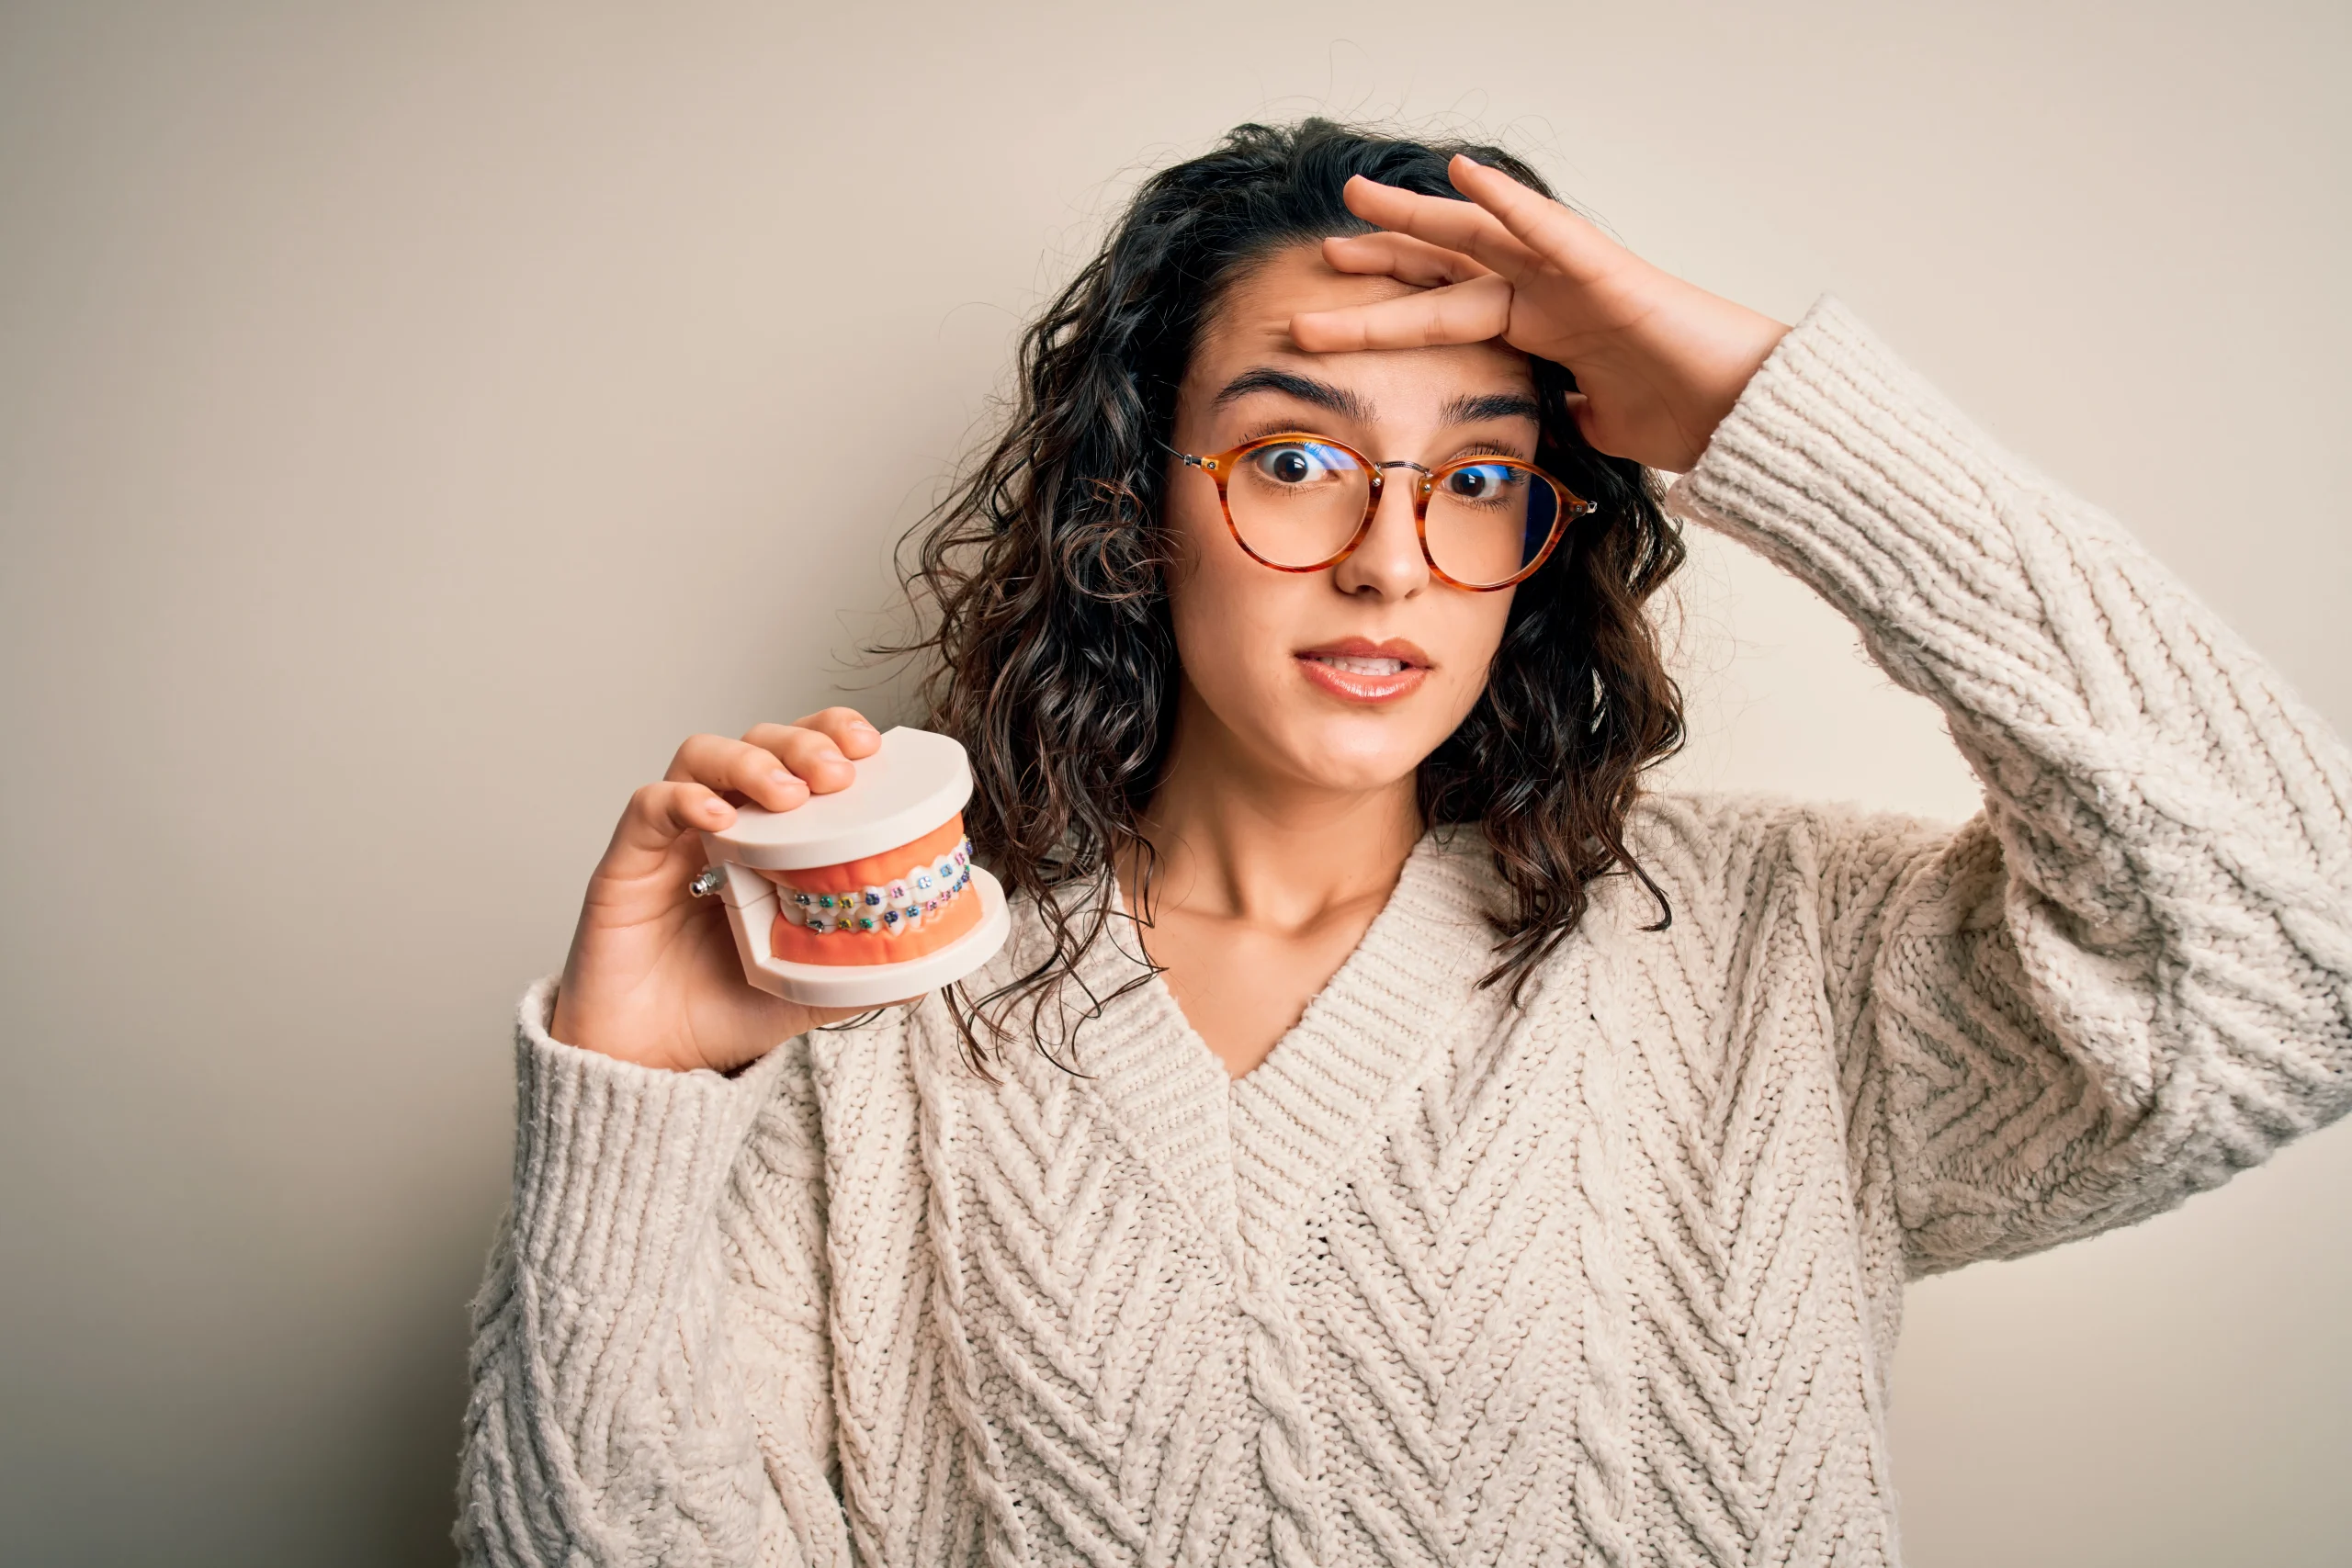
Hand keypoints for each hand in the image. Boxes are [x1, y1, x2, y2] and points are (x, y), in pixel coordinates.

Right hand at [550, 707, 890, 1073]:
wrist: (654, 1062)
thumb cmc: (725, 1011)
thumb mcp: (814, 987)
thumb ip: (864, 966)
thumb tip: (933, 955)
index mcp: (771, 838)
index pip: (801, 757)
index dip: (832, 734)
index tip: (870, 745)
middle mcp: (722, 823)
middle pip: (758, 741)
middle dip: (802, 743)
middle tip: (839, 774)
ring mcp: (673, 838)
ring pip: (702, 756)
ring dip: (751, 761)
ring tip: (789, 794)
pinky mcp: (627, 862)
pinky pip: (649, 806)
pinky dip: (684, 799)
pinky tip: (719, 816)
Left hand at [1290, 156, 1789, 473]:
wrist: (1744, 418)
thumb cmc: (1686, 416)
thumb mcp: (1597, 429)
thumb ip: (1563, 417)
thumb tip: (1546, 426)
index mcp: (1540, 331)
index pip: (1446, 314)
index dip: (1389, 313)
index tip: (1330, 317)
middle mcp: (1548, 295)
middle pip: (1448, 268)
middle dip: (1386, 259)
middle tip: (1326, 249)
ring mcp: (1573, 277)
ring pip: (1480, 237)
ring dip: (1419, 216)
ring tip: (1360, 196)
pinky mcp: (1606, 272)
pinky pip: (1549, 230)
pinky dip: (1507, 201)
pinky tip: (1465, 175)